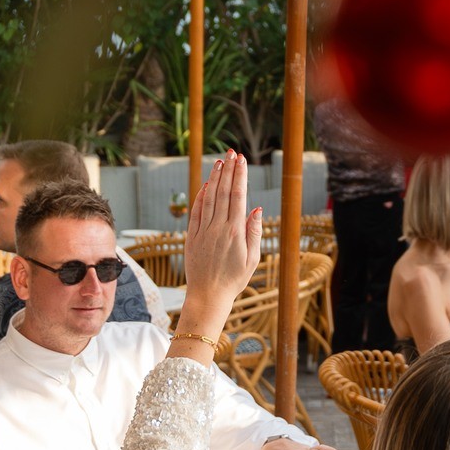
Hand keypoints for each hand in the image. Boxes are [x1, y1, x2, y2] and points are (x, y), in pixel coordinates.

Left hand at [182, 152, 262, 328]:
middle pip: (223, 192)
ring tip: (220, 162)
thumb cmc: (234, 279)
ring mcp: (203, 231)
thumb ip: (254, 232)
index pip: (238, 196)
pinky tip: (206, 184)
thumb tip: (257, 209)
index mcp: (235, 232)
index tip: (242, 160)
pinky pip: (196, 211)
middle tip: (232, 153)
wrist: (208, 295)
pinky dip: (200, 196)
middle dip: (228, 170)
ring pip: (209, 198)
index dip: (240, 176)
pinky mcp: (192, 236)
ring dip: (214, 178)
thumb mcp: (252, 258)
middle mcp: (218, 228)